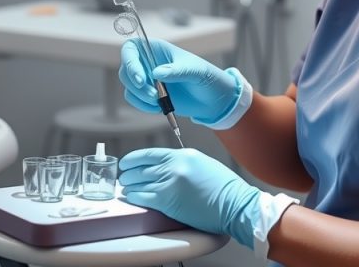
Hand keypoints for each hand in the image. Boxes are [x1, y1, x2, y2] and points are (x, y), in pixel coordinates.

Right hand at [118, 39, 248, 127]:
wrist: (212, 99)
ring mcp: (147, 79)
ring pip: (129, 86)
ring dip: (140, 96)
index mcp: (157, 49)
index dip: (129, 61)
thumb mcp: (195, 71)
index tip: (140, 78)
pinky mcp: (148, 94)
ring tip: (158, 102)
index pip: (131, 48)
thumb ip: (177, 71)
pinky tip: (159, 107)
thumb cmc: (206, 77)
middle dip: (136, 85)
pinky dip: (142, 105)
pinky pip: (134, 99)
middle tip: (153, 95)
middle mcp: (148, 62)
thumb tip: (156, 73)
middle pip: (125, 70)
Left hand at [119, 148, 260, 247]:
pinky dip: (134, 197)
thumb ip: (182, 163)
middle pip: (142, 168)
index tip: (127, 162)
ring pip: (139, 182)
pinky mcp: (168, 201)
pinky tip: (131, 196)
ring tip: (126, 187)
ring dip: (129, 185)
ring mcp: (170, 183)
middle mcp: (174, 166)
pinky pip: (143, 197)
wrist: (234, 204)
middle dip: (129, 173)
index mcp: (183, 155)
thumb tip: (165, 167)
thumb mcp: (203, 164)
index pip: (151, 153)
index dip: (134, 158)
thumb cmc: (224, 188)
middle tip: (124, 176)